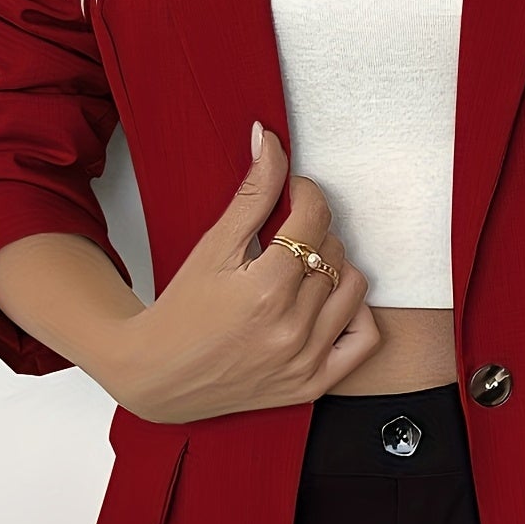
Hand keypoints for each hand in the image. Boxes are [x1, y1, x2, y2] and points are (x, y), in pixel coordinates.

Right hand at [98, 124, 381, 421]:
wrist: (158, 375)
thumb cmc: (181, 310)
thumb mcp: (212, 246)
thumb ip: (251, 193)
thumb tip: (269, 139)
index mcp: (265, 289)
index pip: (314, 218)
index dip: (305, 193)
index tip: (291, 192)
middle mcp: (291, 327)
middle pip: (334, 249)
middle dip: (313, 231)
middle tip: (284, 235)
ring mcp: (305, 359)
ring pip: (354, 287)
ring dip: (334, 268)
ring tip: (302, 269)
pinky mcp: (312, 383)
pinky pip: (366, 338)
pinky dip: (356, 315)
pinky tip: (327, 303)